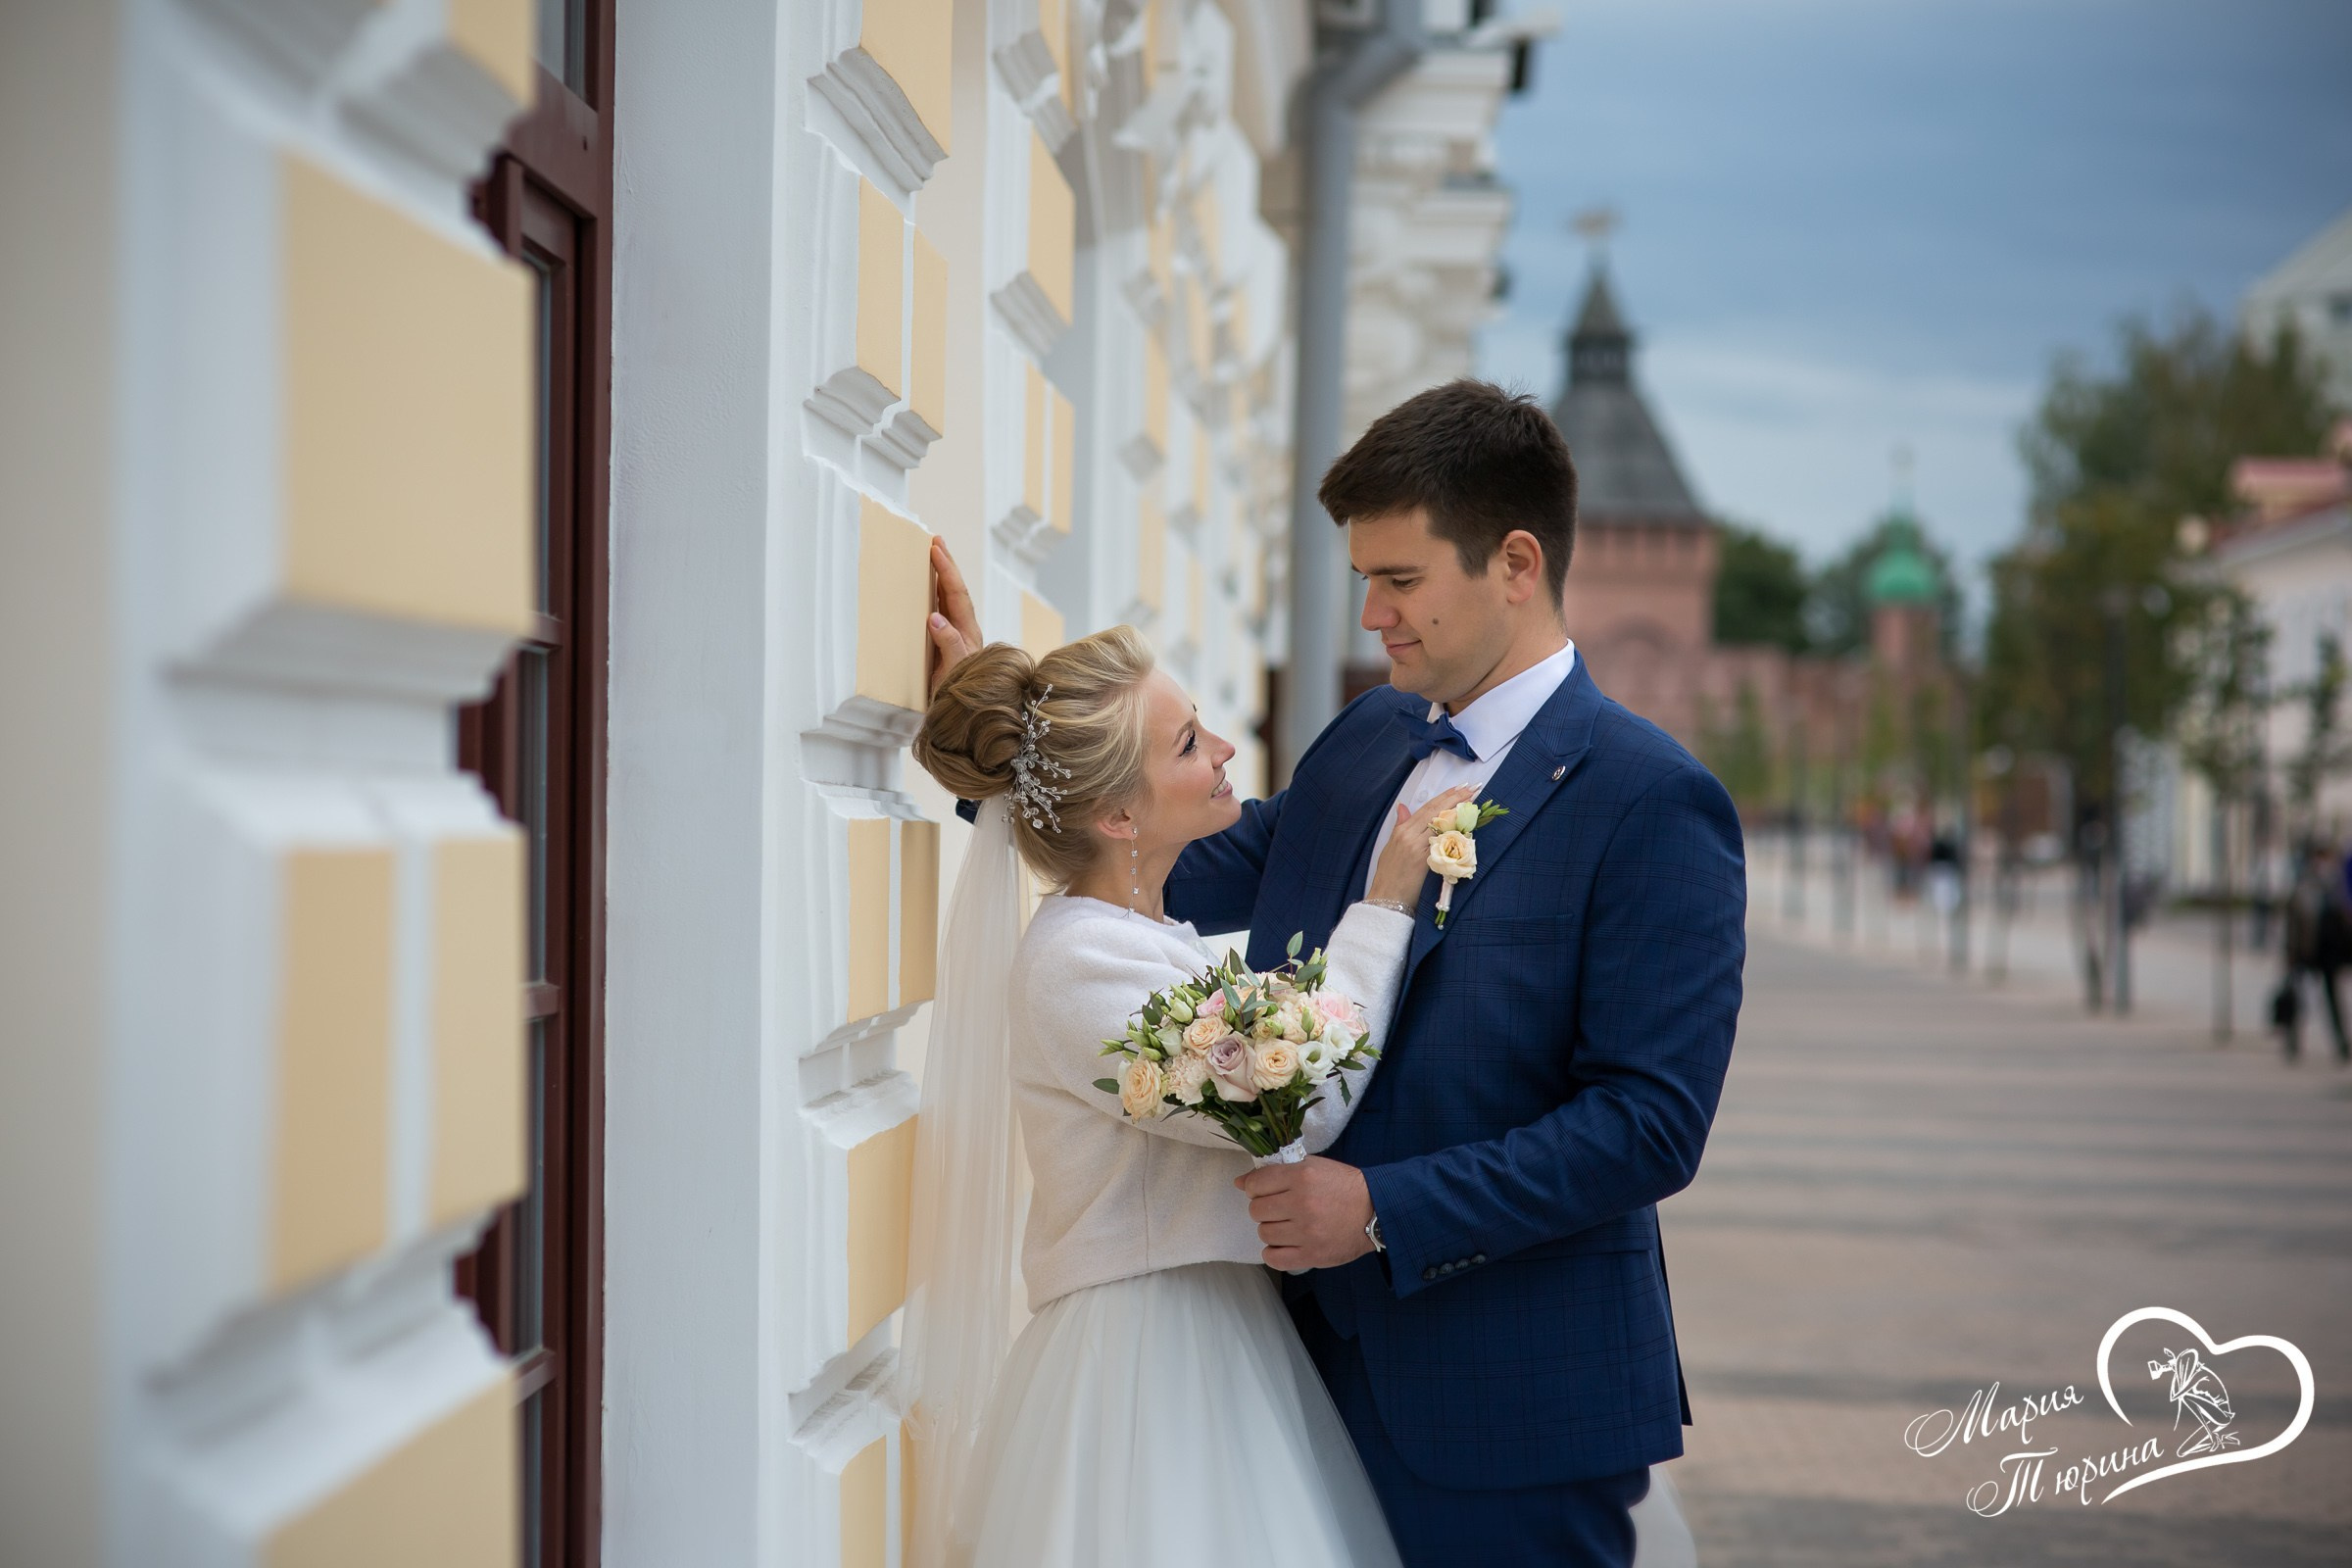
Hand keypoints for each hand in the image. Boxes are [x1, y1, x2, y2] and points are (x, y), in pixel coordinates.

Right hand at [927, 537, 982, 696]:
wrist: (962, 721)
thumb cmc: (960, 696)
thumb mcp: (955, 672)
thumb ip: (948, 645)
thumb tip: (934, 617)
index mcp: (967, 634)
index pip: (957, 596)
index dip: (947, 572)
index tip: (935, 549)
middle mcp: (964, 633)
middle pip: (955, 592)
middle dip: (946, 566)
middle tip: (935, 541)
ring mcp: (955, 639)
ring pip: (948, 601)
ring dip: (940, 578)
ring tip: (932, 556)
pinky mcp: (945, 648)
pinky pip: (940, 614)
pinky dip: (933, 597)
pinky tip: (925, 592)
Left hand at [1235, 1156, 1375, 1270]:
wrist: (1377, 1210)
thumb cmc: (1344, 1186)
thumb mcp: (1313, 1166)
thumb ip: (1277, 1172)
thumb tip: (1240, 1182)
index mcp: (1302, 1176)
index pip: (1256, 1184)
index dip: (1256, 1187)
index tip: (1265, 1190)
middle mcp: (1302, 1203)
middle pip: (1257, 1210)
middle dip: (1264, 1208)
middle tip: (1280, 1208)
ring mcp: (1307, 1232)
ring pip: (1264, 1233)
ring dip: (1272, 1229)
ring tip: (1288, 1225)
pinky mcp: (1313, 1255)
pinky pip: (1274, 1258)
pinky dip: (1275, 1252)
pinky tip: (1286, 1243)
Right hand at [1366, 785, 1477, 908]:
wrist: (1386, 899)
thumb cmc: (1389, 877)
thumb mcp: (1391, 847)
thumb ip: (1400, 826)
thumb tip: (1402, 808)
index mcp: (1401, 831)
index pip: (1426, 808)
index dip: (1444, 797)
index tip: (1458, 788)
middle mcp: (1408, 835)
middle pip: (1435, 811)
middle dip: (1454, 798)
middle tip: (1471, 788)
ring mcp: (1416, 847)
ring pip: (1440, 823)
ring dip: (1458, 810)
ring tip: (1472, 800)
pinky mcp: (1423, 860)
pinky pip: (1441, 841)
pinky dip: (1454, 831)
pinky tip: (1466, 824)